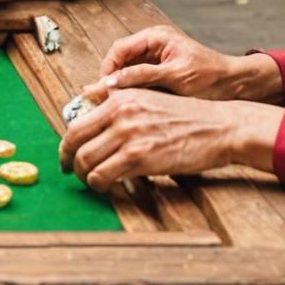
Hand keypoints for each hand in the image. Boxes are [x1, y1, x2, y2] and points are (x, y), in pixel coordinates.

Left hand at [57, 89, 281, 192]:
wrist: (218, 127)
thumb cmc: (187, 117)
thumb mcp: (149, 99)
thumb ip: (120, 107)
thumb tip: (91, 118)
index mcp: (119, 98)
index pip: (77, 124)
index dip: (66, 144)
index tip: (66, 155)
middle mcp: (120, 113)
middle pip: (74, 143)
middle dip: (69, 162)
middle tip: (72, 172)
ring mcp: (129, 135)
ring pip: (86, 161)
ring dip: (86, 176)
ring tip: (94, 182)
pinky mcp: (140, 157)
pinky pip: (105, 176)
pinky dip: (101, 185)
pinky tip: (109, 186)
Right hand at [95, 25, 277, 101]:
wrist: (236, 86)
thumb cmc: (211, 78)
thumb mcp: (175, 77)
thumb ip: (141, 76)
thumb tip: (110, 82)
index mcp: (156, 37)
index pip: (119, 49)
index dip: (107, 69)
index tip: (102, 90)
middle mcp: (153, 44)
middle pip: (119, 60)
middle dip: (110, 79)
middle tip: (103, 100)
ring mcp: (156, 58)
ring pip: (126, 71)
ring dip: (120, 87)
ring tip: (113, 106)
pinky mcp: (160, 73)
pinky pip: (137, 80)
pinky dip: (131, 92)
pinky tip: (129, 106)